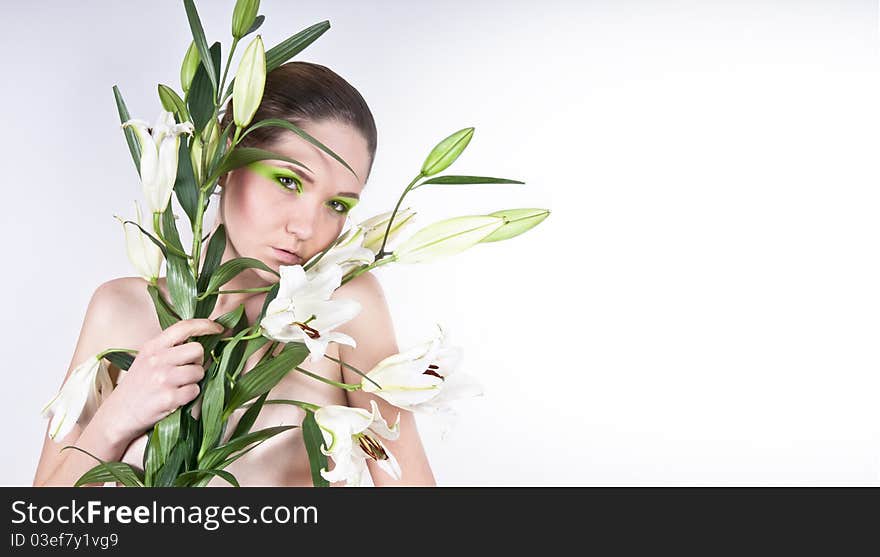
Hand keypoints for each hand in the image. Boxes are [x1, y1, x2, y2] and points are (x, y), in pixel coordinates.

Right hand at [99, 318, 223, 441]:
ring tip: (178, 386)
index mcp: (152, 346)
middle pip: (197, 350)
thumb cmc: (137, 386)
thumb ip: (169, 348)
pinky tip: (175, 399)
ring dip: (194, 380)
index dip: (206, 325)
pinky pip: (194, 391)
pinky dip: (189, 396)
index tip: (218, 329)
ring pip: (199, 372)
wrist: (118, 415)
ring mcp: (162, 379)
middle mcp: (157, 359)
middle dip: (198, 361)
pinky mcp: (168, 398)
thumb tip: (202, 340)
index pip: (184, 326)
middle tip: (187, 370)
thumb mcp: (147, 359)